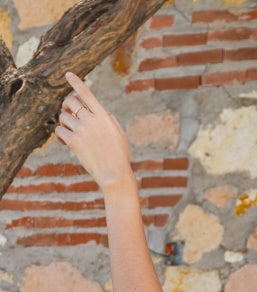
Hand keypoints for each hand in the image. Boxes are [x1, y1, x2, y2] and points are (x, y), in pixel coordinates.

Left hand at [55, 72, 133, 191]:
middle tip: (67, 112)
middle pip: (71, 101)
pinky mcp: (74, 142)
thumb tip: (105, 113)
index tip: (68, 74)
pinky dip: (59, 134)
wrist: (114, 175)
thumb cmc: (120, 157)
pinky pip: (59, 131)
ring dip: (63, 121)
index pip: (87, 94)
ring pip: (63, 116)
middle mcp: (91, 120)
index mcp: (103, 116)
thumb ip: (111, 121)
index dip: (76, 82)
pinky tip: (64, 140)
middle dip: (67, 105)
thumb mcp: (120, 135)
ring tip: (68, 131)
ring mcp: (82, 130)